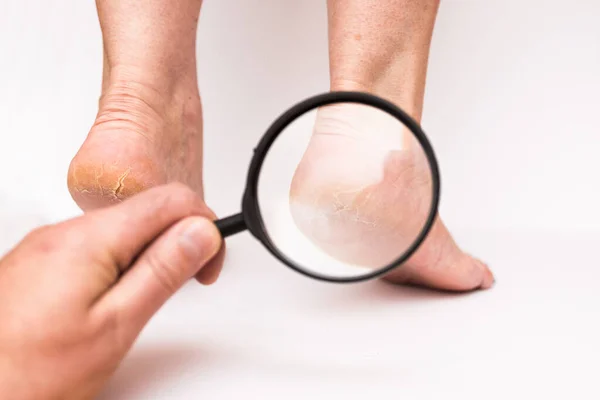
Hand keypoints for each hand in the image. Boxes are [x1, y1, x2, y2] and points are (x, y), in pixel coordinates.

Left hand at [0, 183, 223, 399]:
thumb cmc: (30, 374)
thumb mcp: (116, 325)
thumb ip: (163, 271)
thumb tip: (201, 232)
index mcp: (89, 240)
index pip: (171, 200)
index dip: (203, 226)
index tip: (208, 263)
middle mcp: (64, 232)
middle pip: (146, 211)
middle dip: (177, 243)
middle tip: (182, 287)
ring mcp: (47, 245)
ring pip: (122, 229)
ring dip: (148, 256)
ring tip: (140, 304)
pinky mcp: (38, 262)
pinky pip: (94, 246)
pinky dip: (118, 265)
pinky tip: (110, 303)